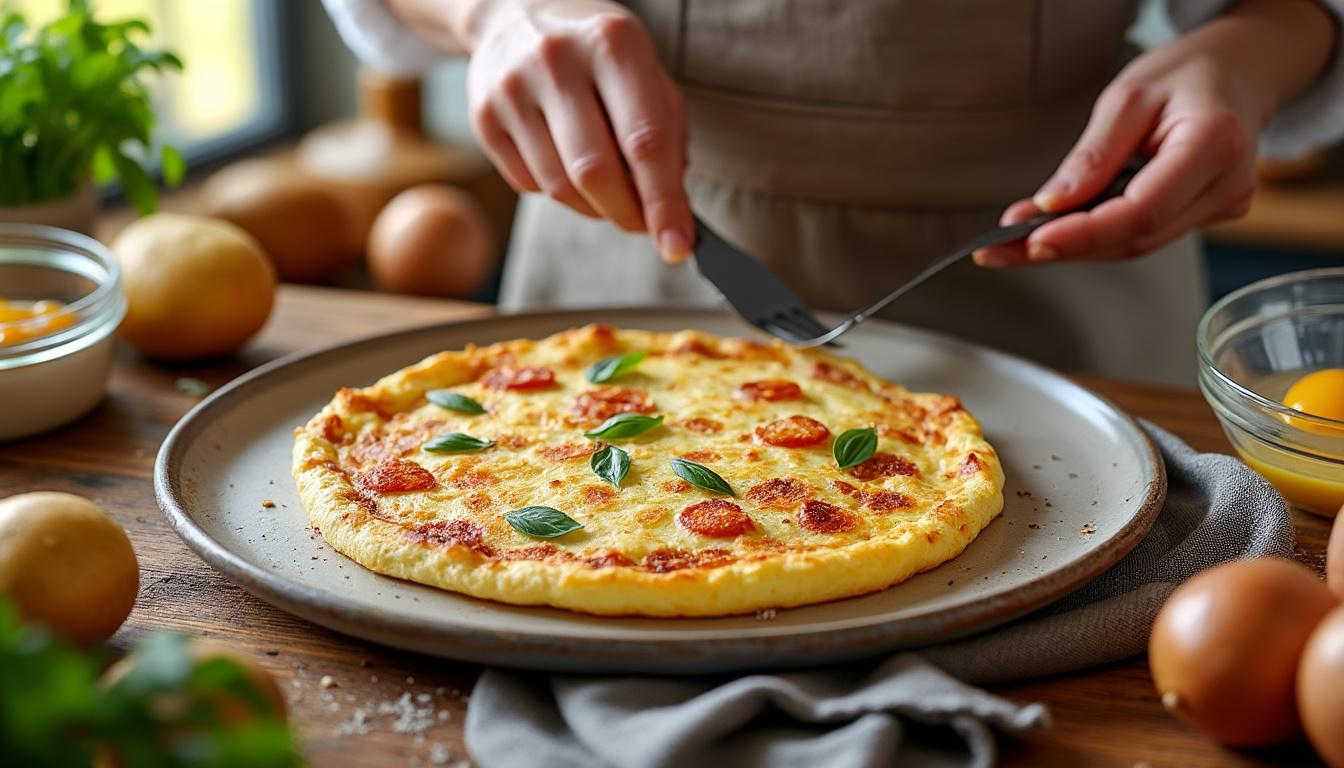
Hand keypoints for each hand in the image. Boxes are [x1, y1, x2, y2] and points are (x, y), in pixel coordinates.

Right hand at [464, 0, 691, 261]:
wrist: (516, 12)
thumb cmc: (596, 50)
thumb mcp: (646, 68)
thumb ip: (667, 132)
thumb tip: (672, 208)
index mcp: (612, 44)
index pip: (645, 141)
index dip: (664, 202)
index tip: (678, 245)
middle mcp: (557, 61)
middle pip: (595, 173)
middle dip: (626, 213)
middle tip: (643, 224)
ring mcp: (512, 89)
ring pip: (560, 188)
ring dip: (594, 208)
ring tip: (609, 191)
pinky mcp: (484, 118)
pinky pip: (530, 185)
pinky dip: (560, 193)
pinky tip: (568, 163)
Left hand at [974, 0, 1334, 267]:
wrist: (1238, 71)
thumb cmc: (1188, 73)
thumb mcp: (1129, 95)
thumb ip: (1093, 154)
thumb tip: (1052, 204)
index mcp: (1215, 144)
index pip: (1142, 210)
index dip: (1083, 233)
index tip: (1030, 240)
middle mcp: (1228, 185)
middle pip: (1135, 236)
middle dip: (1065, 245)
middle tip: (1000, 249)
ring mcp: (1222, 205)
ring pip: (1137, 243)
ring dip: (1074, 246)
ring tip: (1012, 244)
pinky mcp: (1206, 214)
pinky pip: (1144, 234)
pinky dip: (1096, 236)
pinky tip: (1054, 232)